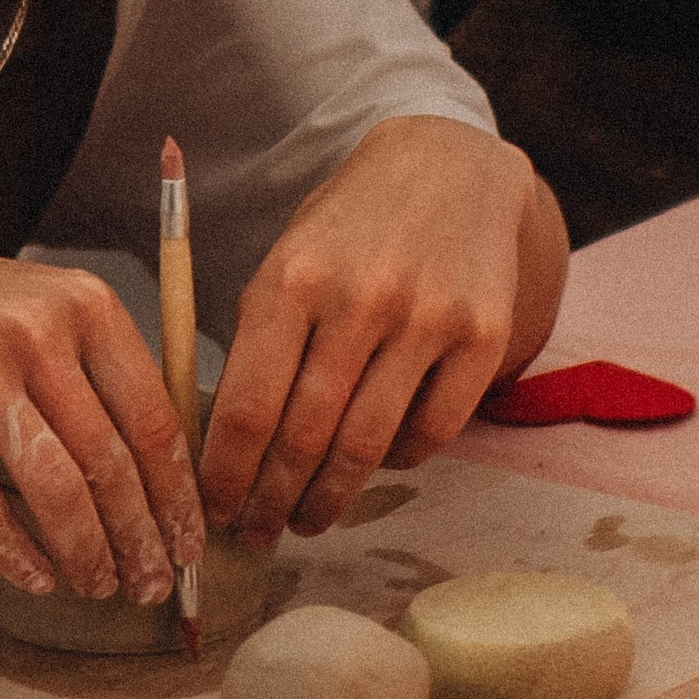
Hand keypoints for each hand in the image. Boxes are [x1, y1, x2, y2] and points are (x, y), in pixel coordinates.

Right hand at [0, 245, 201, 604]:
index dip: (178, 491)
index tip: (190, 538)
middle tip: (152, 583)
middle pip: (111, 461)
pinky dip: (18, 555)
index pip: (154, 414)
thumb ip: (99, 367)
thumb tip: (167, 465)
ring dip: (87, 553)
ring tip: (100, 587)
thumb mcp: (39, 308)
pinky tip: (38, 577)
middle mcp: (35, 330)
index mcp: (82, 302)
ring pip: (57, 490)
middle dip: (141, 537)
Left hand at [200, 118, 558, 545]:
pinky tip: (374, 464)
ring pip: (367, 447)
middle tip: (258, 531)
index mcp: (291, 278)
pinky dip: (395, 462)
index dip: (227, 476)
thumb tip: (228, 456)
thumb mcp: (286, 264)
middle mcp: (360, 297)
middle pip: (305, 437)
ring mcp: (428, 317)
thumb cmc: (349, 229)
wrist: (448, 167)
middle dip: (273, 500)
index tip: (215, 510)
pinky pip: (431, 432)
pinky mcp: (482, 335)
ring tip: (308, 518)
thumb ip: (258, 348)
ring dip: (330, 498)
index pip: (248, 408)